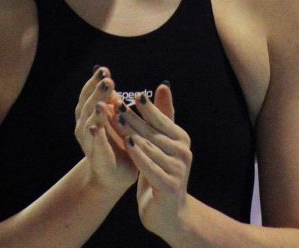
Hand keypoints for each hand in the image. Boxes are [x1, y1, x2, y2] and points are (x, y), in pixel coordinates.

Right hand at [74, 67, 137, 190]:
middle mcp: (85, 127)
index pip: (89, 95)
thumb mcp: (119, 119)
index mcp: (90, 115)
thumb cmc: (118, 143)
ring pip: (88, 125)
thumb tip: (110, 78)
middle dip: (96, 93)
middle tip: (107, 80)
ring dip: (94, 114)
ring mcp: (89, 144)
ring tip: (101, 104)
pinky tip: (97, 128)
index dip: (94, 83)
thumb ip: (115, 102)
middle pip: (87, 106)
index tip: (104, 70)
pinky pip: (96, 147)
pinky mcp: (98, 159)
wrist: (115, 176)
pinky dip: (96, 138)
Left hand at [113, 83, 192, 238]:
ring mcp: (177, 169)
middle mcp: (183, 152)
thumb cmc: (161, 173)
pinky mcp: (169, 185)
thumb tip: (163, 85)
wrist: (168, 213)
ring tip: (115, 121)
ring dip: (131, 133)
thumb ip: (162, 116)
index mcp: (182, 139)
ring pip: (149, 147)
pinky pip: (150, 166)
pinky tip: (128, 145)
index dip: (146, 108)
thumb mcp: (162, 142)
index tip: (131, 95)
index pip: (161, 119)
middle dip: (133, 118)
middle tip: (116, 106)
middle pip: (152, 131)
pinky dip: (139, 154)